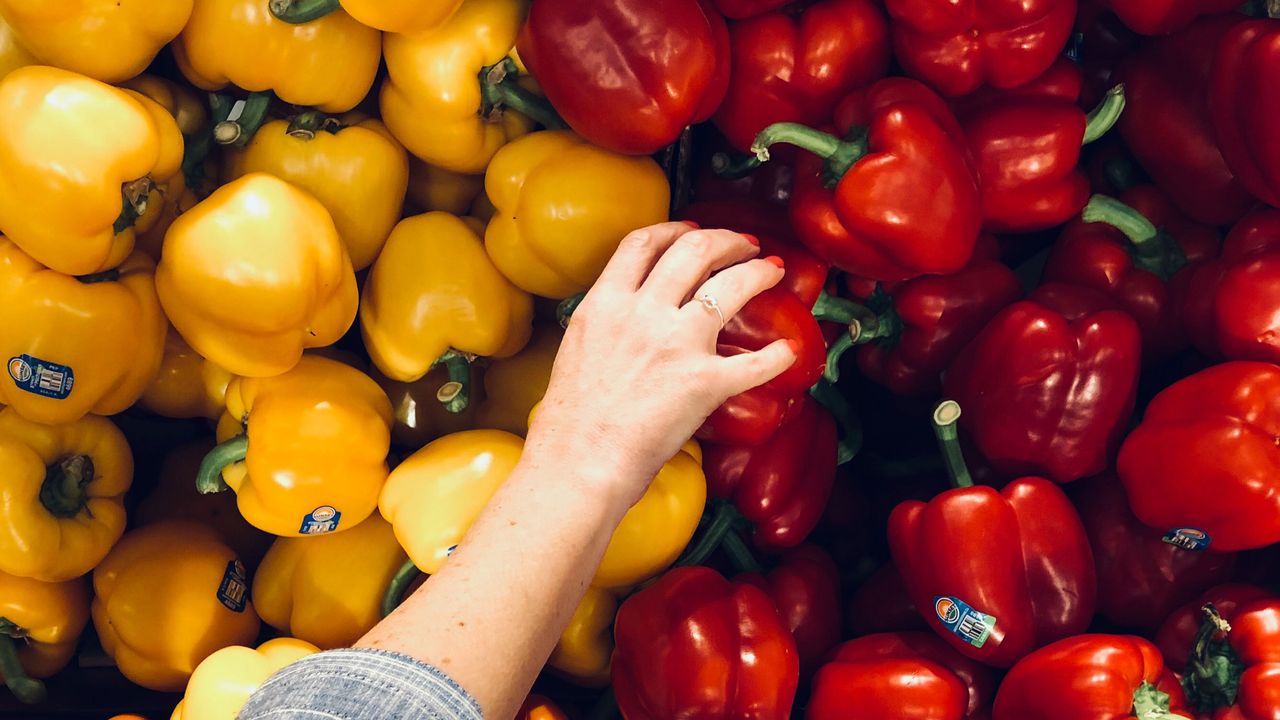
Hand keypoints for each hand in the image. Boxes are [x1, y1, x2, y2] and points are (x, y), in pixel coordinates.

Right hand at [526, 221, 796, 510]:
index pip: (643, 244)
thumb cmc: (571, 421)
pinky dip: (778, 357)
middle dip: (728, 240)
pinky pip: (755, 362)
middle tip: (746, 245)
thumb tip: (624, 318)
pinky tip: (789, 351)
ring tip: (773, 270)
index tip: (693, 229)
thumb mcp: (577, 349)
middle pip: (694, 250)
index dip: (675, 229)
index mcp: (605, 304)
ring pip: (731, 285)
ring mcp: (676, 344)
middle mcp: (643, 313)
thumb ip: (606, 323)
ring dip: (759, 272)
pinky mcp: (704, 381)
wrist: (579, 461)